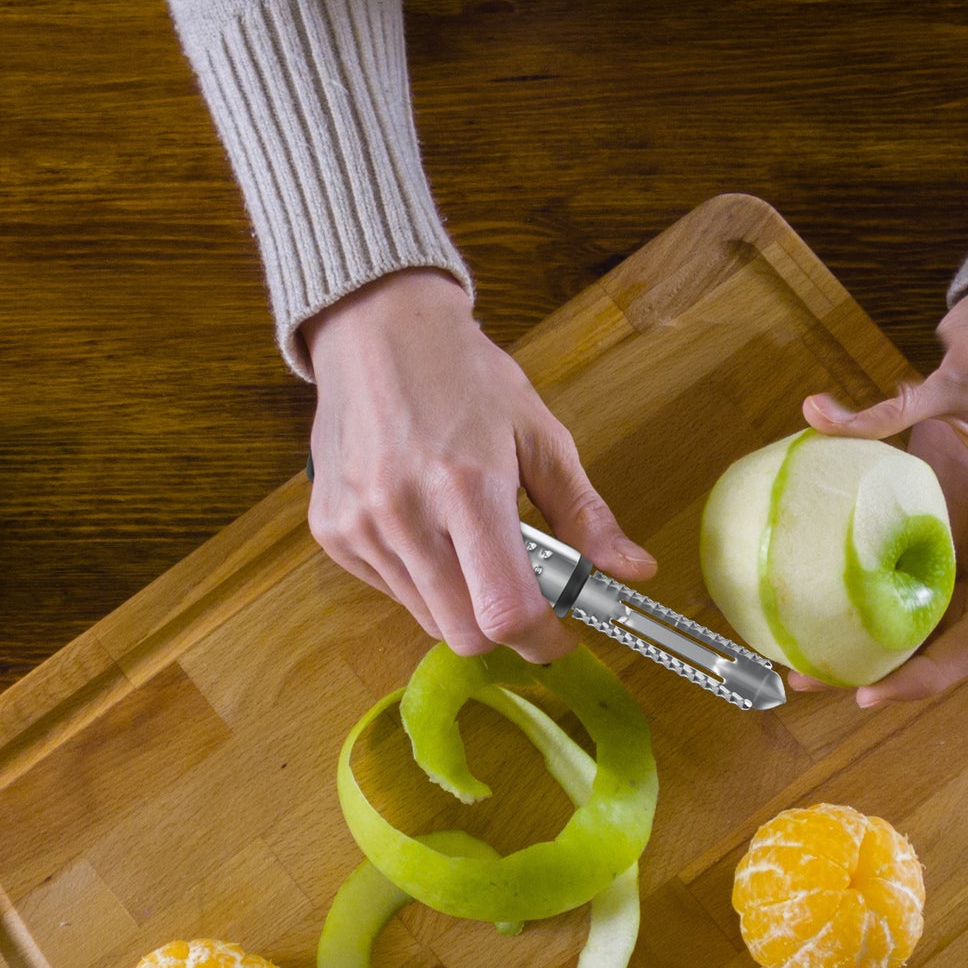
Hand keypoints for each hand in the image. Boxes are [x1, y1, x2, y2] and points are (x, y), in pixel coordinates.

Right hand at [301, 268, 655, 662]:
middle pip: (465, 634)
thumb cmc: (464, 376)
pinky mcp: (332, 534)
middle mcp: (404, 513)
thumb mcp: (540, 436)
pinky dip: (423, 583)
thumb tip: (635, 572)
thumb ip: (586, 515)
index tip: (562, 634)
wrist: (374, 328)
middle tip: (523, 590)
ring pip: (428, 620)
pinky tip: (428, 530)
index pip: (505, 611)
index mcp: (467, 486)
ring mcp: (360, 527)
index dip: (543, 639)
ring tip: (471, 544)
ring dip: (463, 604)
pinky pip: (393, 593)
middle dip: (504, 628)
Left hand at [796, 259, 967, 705]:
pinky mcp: (954, 515)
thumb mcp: (961, 371)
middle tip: (809, 682)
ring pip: (932, 615)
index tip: (870, 692)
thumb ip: (892, 405)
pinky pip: (912, 573)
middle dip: (890, 673)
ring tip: (803, 661)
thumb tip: (814, 416)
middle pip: (955, 639)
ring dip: (876, 644)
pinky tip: (820, 605)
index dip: (934, 672)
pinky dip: (871, 596)